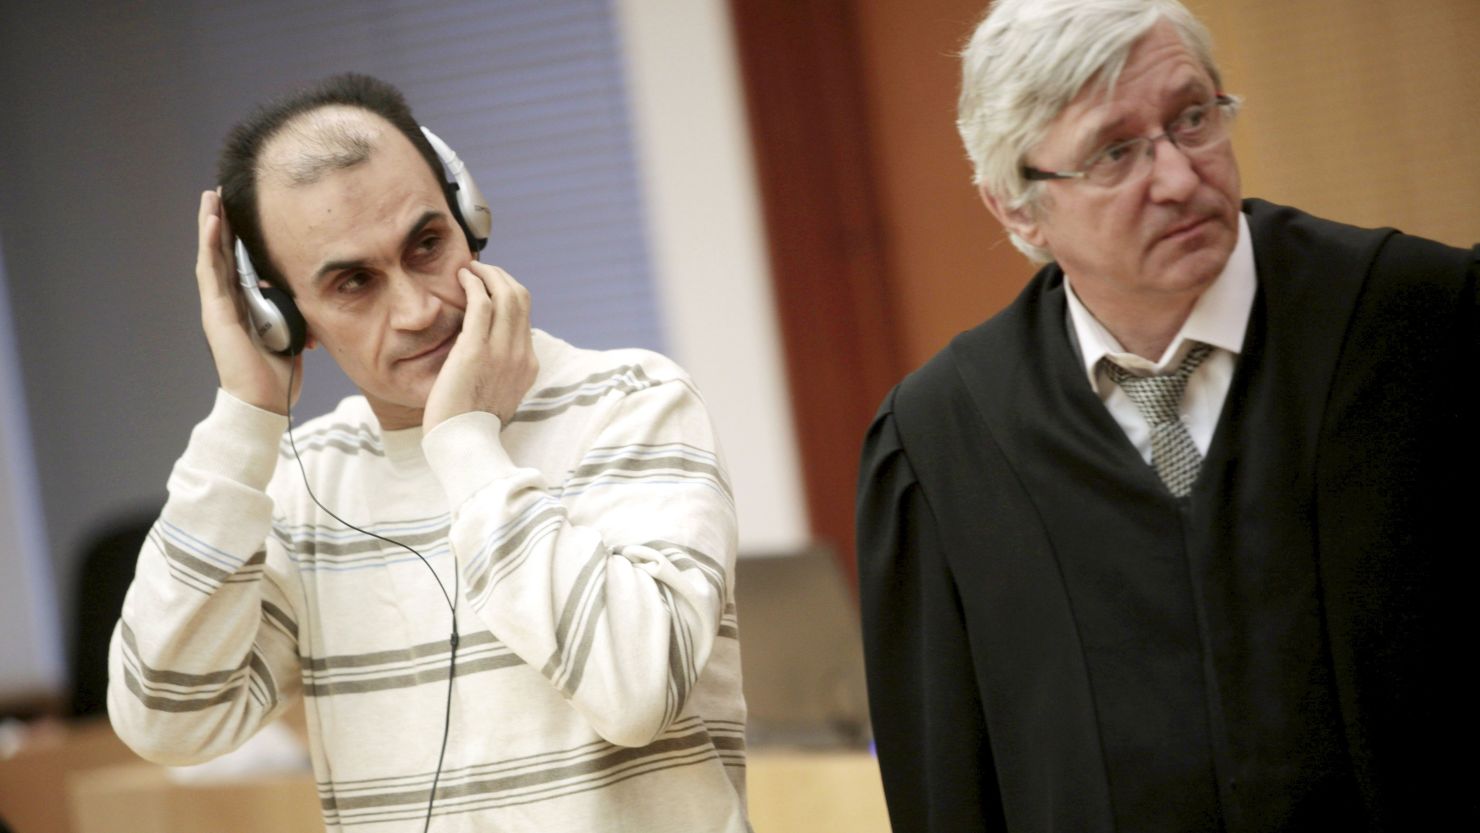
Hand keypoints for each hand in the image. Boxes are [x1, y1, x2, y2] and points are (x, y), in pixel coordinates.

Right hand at [195, 190, 302, 413]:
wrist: (264, 402)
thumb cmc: (278, 374)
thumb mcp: (295, 332)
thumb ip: (297, 311)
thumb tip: (311, 296)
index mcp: (246, 305)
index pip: (242, 263)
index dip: (243, 237)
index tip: (249, 210)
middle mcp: (229, 302)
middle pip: (224, 254)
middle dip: (224, 223)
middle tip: (224, 191)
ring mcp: (219, 305)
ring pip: (212, 256)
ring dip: (211, 224)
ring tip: (211, 195)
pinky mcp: (215, 311)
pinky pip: (211, 271)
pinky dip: (210, 244)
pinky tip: (211, 221)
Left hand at [422, 262, 538, 431]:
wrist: (464, 445)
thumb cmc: (470, 425)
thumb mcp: (496, 396)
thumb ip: (498, 372)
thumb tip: (487, 357)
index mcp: (528, 365)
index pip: (525, 316)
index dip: (508, 292)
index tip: (489, 286)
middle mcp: (521, 355)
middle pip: (520, 298)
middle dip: (500, 276)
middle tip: (479, 270)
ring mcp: (501, 352)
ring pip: (505, 294)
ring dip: (487, 274)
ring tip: (469, 269)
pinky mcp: (476, 351)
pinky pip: (481, 304)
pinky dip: (473, 284)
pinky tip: (460, 278)